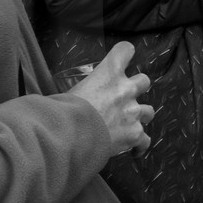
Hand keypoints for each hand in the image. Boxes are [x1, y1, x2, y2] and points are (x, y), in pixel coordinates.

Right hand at [63, 41, 152, 155]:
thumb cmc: (62, 111)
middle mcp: (125, 89)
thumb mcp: (67, 91)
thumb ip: (74, 92)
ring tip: (129, 125)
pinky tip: (134, 151)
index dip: (125, 53)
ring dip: (140, 117)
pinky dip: (140, 146)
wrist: (70, 134)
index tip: (123, 58)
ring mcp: (133, 112)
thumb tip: (53, 102)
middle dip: (137, 88)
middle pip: (144, 81)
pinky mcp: (135, 133)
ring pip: (149, 112)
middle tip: (125, 97)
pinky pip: (145, 141)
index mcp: (108, 73)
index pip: (125, 50)